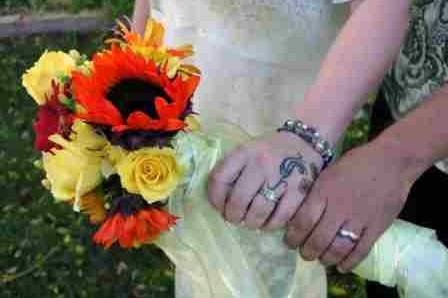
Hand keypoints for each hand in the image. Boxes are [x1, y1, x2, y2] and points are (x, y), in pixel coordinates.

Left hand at [207, 131, 322, 229]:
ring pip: (258, 212)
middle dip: (233, 216)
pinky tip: (268, 222)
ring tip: (251, 222)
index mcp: (244, 152)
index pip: (219, 179)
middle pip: (238, 200)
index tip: (219, 206)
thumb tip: (221, 204)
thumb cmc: (270, 151)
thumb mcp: (248, 151)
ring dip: (251, 223)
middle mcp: (261, 163)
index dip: (215, 199)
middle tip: (235, 218)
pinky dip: (271, 225)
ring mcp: (281, 177)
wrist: (306, 141)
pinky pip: (280, 217)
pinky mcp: (300, 191)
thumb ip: (233, 171)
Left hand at [284, 139, 426, 271]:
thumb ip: (315, 193)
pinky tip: (341, 267)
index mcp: (324, 191)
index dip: (293, 236)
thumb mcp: (327, 173)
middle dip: (307, 251)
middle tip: (305, 253)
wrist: (392, 161)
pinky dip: (349, 263)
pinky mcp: (377, 227)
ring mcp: (359, 219)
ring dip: (326, 258)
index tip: (289, 242)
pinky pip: (361, 251)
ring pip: (337, 249)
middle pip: (318, 239)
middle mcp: (339, 207)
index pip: (302, 221)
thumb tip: (298, 212)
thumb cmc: (355, 164)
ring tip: (321, 259)